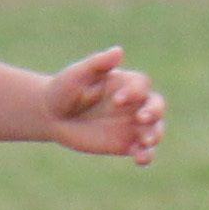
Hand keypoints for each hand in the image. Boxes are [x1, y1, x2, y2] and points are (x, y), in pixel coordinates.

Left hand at [42, 46, 164, 163]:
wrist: (52, 115)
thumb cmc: (64, 89)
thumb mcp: (78, 74)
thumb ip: (98, 63)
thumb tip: (118, 51)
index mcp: (125, 83)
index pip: (141, 85)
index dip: (134, 92)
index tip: (117, 100)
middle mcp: (133, 104)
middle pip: (157, 105)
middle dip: (154, 112)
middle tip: (142, 118)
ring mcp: (131, 125)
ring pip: (155, 129)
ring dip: (155, 135)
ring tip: (145, 141)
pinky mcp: (126, 145)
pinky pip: (143, 151)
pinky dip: (146, 155)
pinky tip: (139, 158)